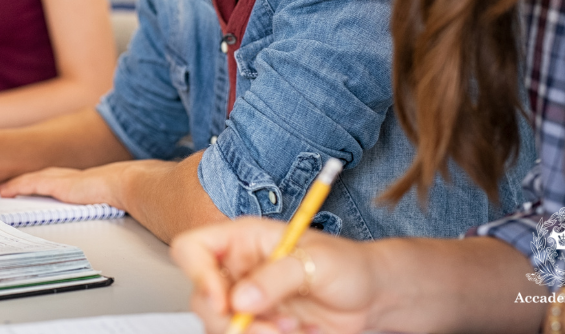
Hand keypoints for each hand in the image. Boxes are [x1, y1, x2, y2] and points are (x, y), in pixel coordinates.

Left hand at [0, 163, 133, 208]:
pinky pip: (31, 185)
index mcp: (83, 181)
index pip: (59, 180)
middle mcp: (70, 177)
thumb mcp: (113, 199)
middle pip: (43, 177)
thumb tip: (116, 210)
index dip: (45, 182)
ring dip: (17, 184)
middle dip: (27, 181)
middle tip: (11, 186)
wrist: (127, 183)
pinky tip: (6, 191)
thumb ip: (107, 202)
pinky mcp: (58, 185)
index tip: (35, 186)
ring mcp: (63, 179)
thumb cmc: (125, 192)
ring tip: (3, 190)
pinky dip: (17, 187)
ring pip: (33, 179)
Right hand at [170, 218, 375, 333]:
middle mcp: (237, 271)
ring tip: (290, 328)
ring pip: (220, 327)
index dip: (197, 275)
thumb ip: (276, 276)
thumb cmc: (347, 265)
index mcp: (242, 240)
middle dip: (230, 320)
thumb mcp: (316, 261)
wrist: (371, 298)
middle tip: (265, 326)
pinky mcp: (259, 327)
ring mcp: (246, 302)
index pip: (192, 249)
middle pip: (201, 299)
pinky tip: (295, 333)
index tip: (223, 302)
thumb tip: (240, 299)